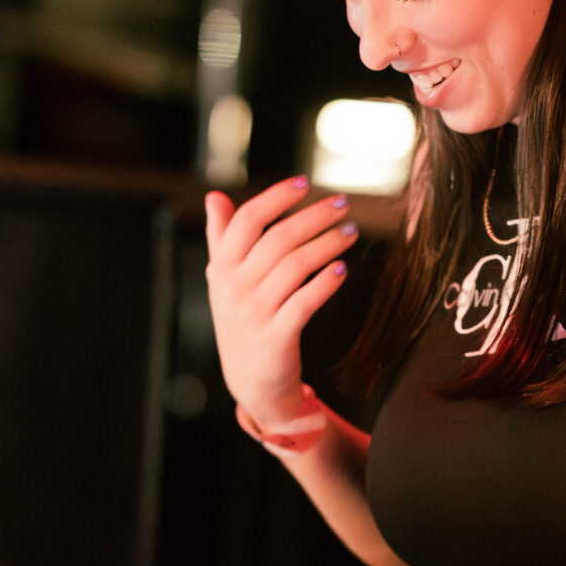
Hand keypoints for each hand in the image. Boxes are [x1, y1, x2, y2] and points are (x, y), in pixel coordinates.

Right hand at [203, 175, 357, 432]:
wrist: (251, 381)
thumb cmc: (243, 321)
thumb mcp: (224, 281)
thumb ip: (220, 237)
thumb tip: (214, 197)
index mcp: (221, 268)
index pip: (247, 220)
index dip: (277, 197)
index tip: (305, 184)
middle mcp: (234, 288)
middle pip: (278, 238)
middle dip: (314, 216)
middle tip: (343, 205)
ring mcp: (254, 313)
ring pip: (295, 266)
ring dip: (327, 244)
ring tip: (351, 233)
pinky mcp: (277, 337)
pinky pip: (305, 302)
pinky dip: (325, 283)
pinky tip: (342, 270)